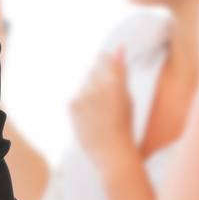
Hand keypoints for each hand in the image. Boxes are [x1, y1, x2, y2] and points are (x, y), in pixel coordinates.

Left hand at [69, 46, 136, 175]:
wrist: (110, 151)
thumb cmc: (124, 125)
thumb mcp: (127, 97)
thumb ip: (121, 71)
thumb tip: (119, 47)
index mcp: (114, 82)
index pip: (103, 59)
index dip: (105, 62)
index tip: (107, 68)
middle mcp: (97, 86)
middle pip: (91, 69)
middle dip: (97, 77)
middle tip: (105, 98)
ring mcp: (82, 95)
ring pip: (83, 83)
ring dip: (89, 91)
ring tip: (99, 110)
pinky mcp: (71, 104)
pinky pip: (76, 96)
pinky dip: (81, 102)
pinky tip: (90, 115)